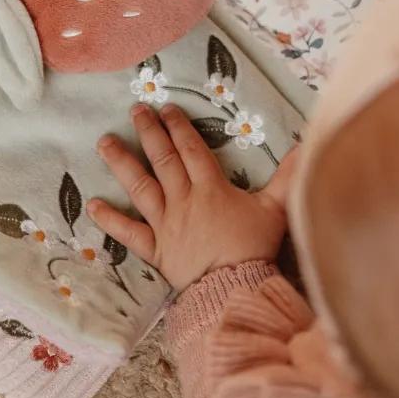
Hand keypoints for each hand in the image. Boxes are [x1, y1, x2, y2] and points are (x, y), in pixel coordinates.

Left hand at [90, 103, 300, 290]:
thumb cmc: (254, 248)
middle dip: (149, 132)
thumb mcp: (276, 209)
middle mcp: (183, 200)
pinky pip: (129, 233)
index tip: (167, 108)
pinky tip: (92, 204)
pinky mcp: (155, 250)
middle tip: (135, 111)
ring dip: (121, 163)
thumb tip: (306, 147)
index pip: (191, 149)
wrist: (234, 289)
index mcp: (210, 188)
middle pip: (162, 160)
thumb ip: (288, 176)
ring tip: (104, 142)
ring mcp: (165, 224)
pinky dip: (110, 219)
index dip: (179, 126)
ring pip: (140, 187)